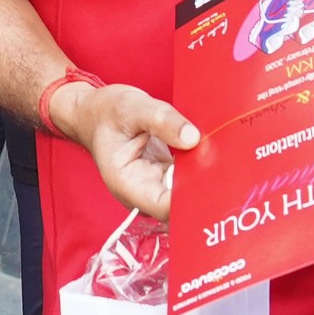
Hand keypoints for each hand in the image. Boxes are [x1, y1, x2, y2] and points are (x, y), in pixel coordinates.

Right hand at [55, 80, 198, 220]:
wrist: (96, 114)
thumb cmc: (107, 112)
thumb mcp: (133, 107)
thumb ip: (163, 120)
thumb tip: (193, 138)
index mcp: (126, 183)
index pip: (164, 207)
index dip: (188, 197)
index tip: (209, 176)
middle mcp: (141, 193)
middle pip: (180, 206)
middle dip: (201, 186)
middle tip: (217, 160)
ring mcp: (154, 188)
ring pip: (187, 195)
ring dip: (202, 177)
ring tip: (210, 152)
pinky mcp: (165, 180)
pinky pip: (188, 181)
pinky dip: (200, 169)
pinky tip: (204, 151)